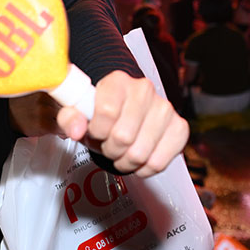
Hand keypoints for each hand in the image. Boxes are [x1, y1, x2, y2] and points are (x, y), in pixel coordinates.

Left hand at [56, 71, 187, 176]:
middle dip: (109, 149)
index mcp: (117, 81)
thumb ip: (70, 118)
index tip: (93, 131)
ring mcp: (164, 108)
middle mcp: (144, 90)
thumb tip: (76, 130)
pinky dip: (144, 168)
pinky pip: (159, 162)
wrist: (121, 109)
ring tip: (120, 151)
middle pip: (123, 137)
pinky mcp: (179, 127)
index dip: (96, 131)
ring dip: (125, 161)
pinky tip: (137, 159)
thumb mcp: (74, 111)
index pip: (107, 113)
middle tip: (107, 144)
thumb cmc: (97, 111)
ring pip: (141, 153)